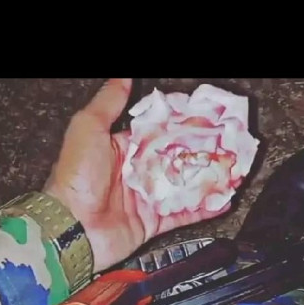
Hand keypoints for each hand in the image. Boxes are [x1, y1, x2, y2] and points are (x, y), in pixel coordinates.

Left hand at [44, 78, 228, 271]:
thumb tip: (123, 76)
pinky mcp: (152, 223)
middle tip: (228, 142)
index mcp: (122, 148)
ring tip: (233, 169)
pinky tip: (222, 201)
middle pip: (176, 158)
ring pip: (184, 186)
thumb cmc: (75, 177)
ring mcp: (146, 199)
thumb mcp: (88, 128)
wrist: (70, 228)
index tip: (206, 116)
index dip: (182, 124)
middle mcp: (135, 172)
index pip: (159, 132)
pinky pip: (183, 215)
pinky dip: (203, 209)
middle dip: (202, 151)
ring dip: (207, 178)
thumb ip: (109, 102)